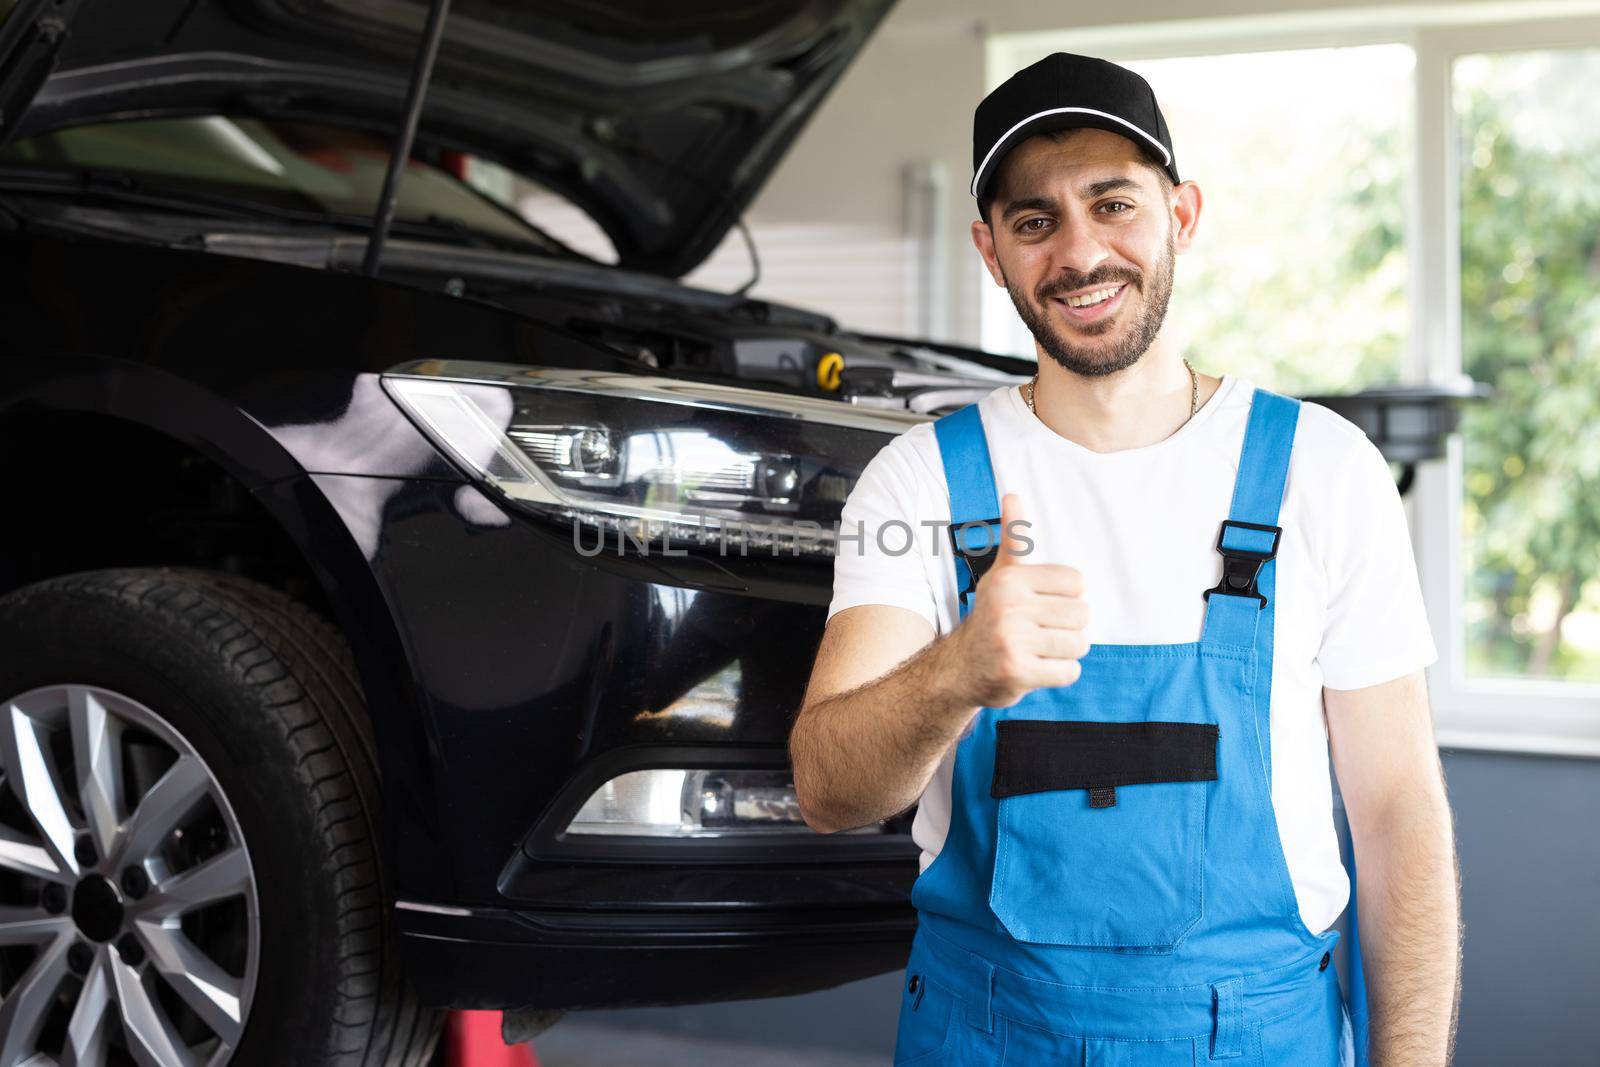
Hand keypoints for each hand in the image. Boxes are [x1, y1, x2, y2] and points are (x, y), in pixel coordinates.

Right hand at [946, 493, 1090, 707]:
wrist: (959, 668)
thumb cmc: (992, 617)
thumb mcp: (1001, 575)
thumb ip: (1014, 538)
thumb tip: (1013, 494)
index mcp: (1010, 579)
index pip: (1077, 582)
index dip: (1067, 597)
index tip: (1042, 606)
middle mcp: (1008, 607)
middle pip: (1082, 614)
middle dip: (1068, 628)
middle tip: (1040, 632)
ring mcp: (1011, 641)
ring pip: (1078, 644)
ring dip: (1064, 652)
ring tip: (1038, 650)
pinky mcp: (1017, 672)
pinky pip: (1069, 672)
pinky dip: (1058, 674)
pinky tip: (1036, 668)